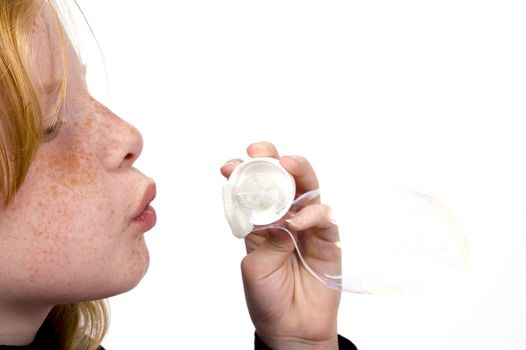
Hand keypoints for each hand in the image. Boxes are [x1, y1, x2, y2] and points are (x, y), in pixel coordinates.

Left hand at [221, 142, 340, 349]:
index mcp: (260, 223)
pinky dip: (312, 214)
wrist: (291, 328)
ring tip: (286, 164)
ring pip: (308, 189)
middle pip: (283, 180)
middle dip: (272, 161)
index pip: (254, 190)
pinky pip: (323, 217)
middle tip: (261, 151)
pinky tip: (298, 220)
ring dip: (298, 173)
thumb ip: (267, 240)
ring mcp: (307, 226)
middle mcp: (285, 218)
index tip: (229, 165)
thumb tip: (283, 219)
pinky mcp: (327, 238)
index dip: (243, 174)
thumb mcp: (255, 266)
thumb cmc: (267, 298)